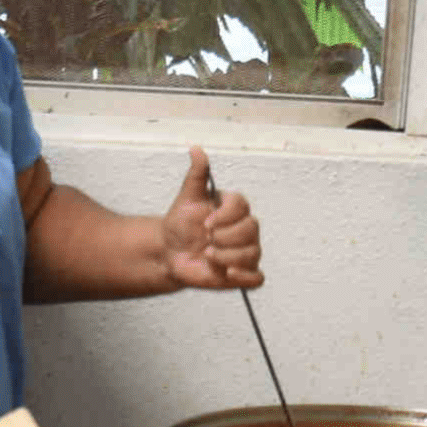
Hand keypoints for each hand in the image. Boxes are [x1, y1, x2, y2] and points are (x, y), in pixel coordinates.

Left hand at [159, 145, 263, 289]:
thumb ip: (196, 175)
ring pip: (252, 253)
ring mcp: (246, 251)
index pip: (242, 206)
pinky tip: (227, 272)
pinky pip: (257, 278)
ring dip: (227, 256)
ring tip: (208, 255)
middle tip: (206, 239)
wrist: (170, 251)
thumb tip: (196, 149)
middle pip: (250, 230)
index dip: (224, 216)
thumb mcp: (187, 198)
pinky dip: (244, 276)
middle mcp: (246, 228)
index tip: (206, 222)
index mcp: (235, 208)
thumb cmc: (181, 224)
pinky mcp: (243, 273)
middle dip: (224, 237)